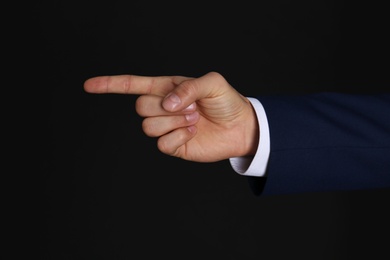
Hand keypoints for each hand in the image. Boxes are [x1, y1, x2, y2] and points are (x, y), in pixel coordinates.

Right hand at [83, 71, 258, 161]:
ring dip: (174, 122)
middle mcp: (162, 107)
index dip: (110, 85)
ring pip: (148, 126)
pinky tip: (193, 133)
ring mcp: (166, 127)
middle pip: (140, 107)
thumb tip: (166, 103)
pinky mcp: (173, 145)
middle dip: (165, 108)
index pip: (132, 85)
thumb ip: (187, 87)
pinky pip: (161, 144)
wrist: (240, 127)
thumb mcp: (212, 83)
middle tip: (191, 109)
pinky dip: (179, 137)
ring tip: (194, 120)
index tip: (88, 86)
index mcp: (166, 88)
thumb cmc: (226, 101)